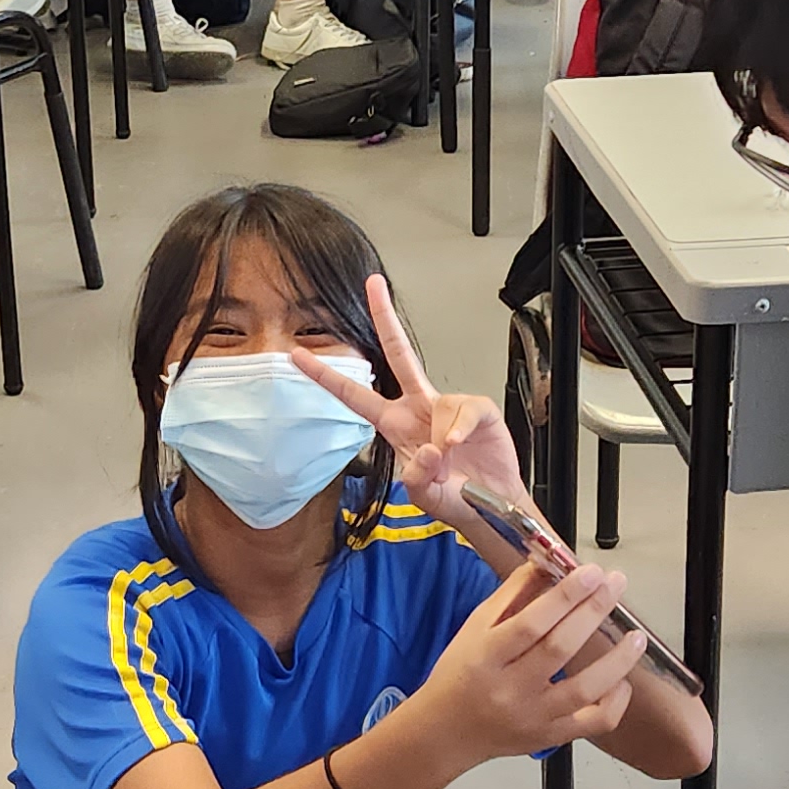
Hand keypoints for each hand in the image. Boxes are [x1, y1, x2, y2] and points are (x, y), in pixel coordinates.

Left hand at [290, 270, 523, 531]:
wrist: (491, 504)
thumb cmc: (453, 497)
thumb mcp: (423, 494)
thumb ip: (418, 476)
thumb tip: (430, 448)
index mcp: (394, 424)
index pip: (353, 395)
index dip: (326, 376)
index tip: (297, 355)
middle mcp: (418, 406)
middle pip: (398, 352)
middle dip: (385, 316)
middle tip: (373, 284)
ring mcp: (448, 405)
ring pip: (440, 408)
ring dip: (443, 443)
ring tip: (450, 467)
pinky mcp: (476, 409)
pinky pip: (465, 411)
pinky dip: (461, 431)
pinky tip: (462, 446)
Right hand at [420, 557, 649, 764]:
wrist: (446, 731)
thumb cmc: (459, 676)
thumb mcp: (475, 628)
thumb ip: (512, 596)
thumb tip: (547, 563)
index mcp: (486, 657)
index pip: (530, 623)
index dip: (565, 596)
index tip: (591, 573)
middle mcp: (510, 689)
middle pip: (559, 648)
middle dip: (593, 611)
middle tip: (615, 585)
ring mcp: (533, 717)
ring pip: (584, 689)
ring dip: (616, 660)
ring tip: (636, 636)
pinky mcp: (550, 737)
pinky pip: (593, 723)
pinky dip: (615, 702)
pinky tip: (621, 681)